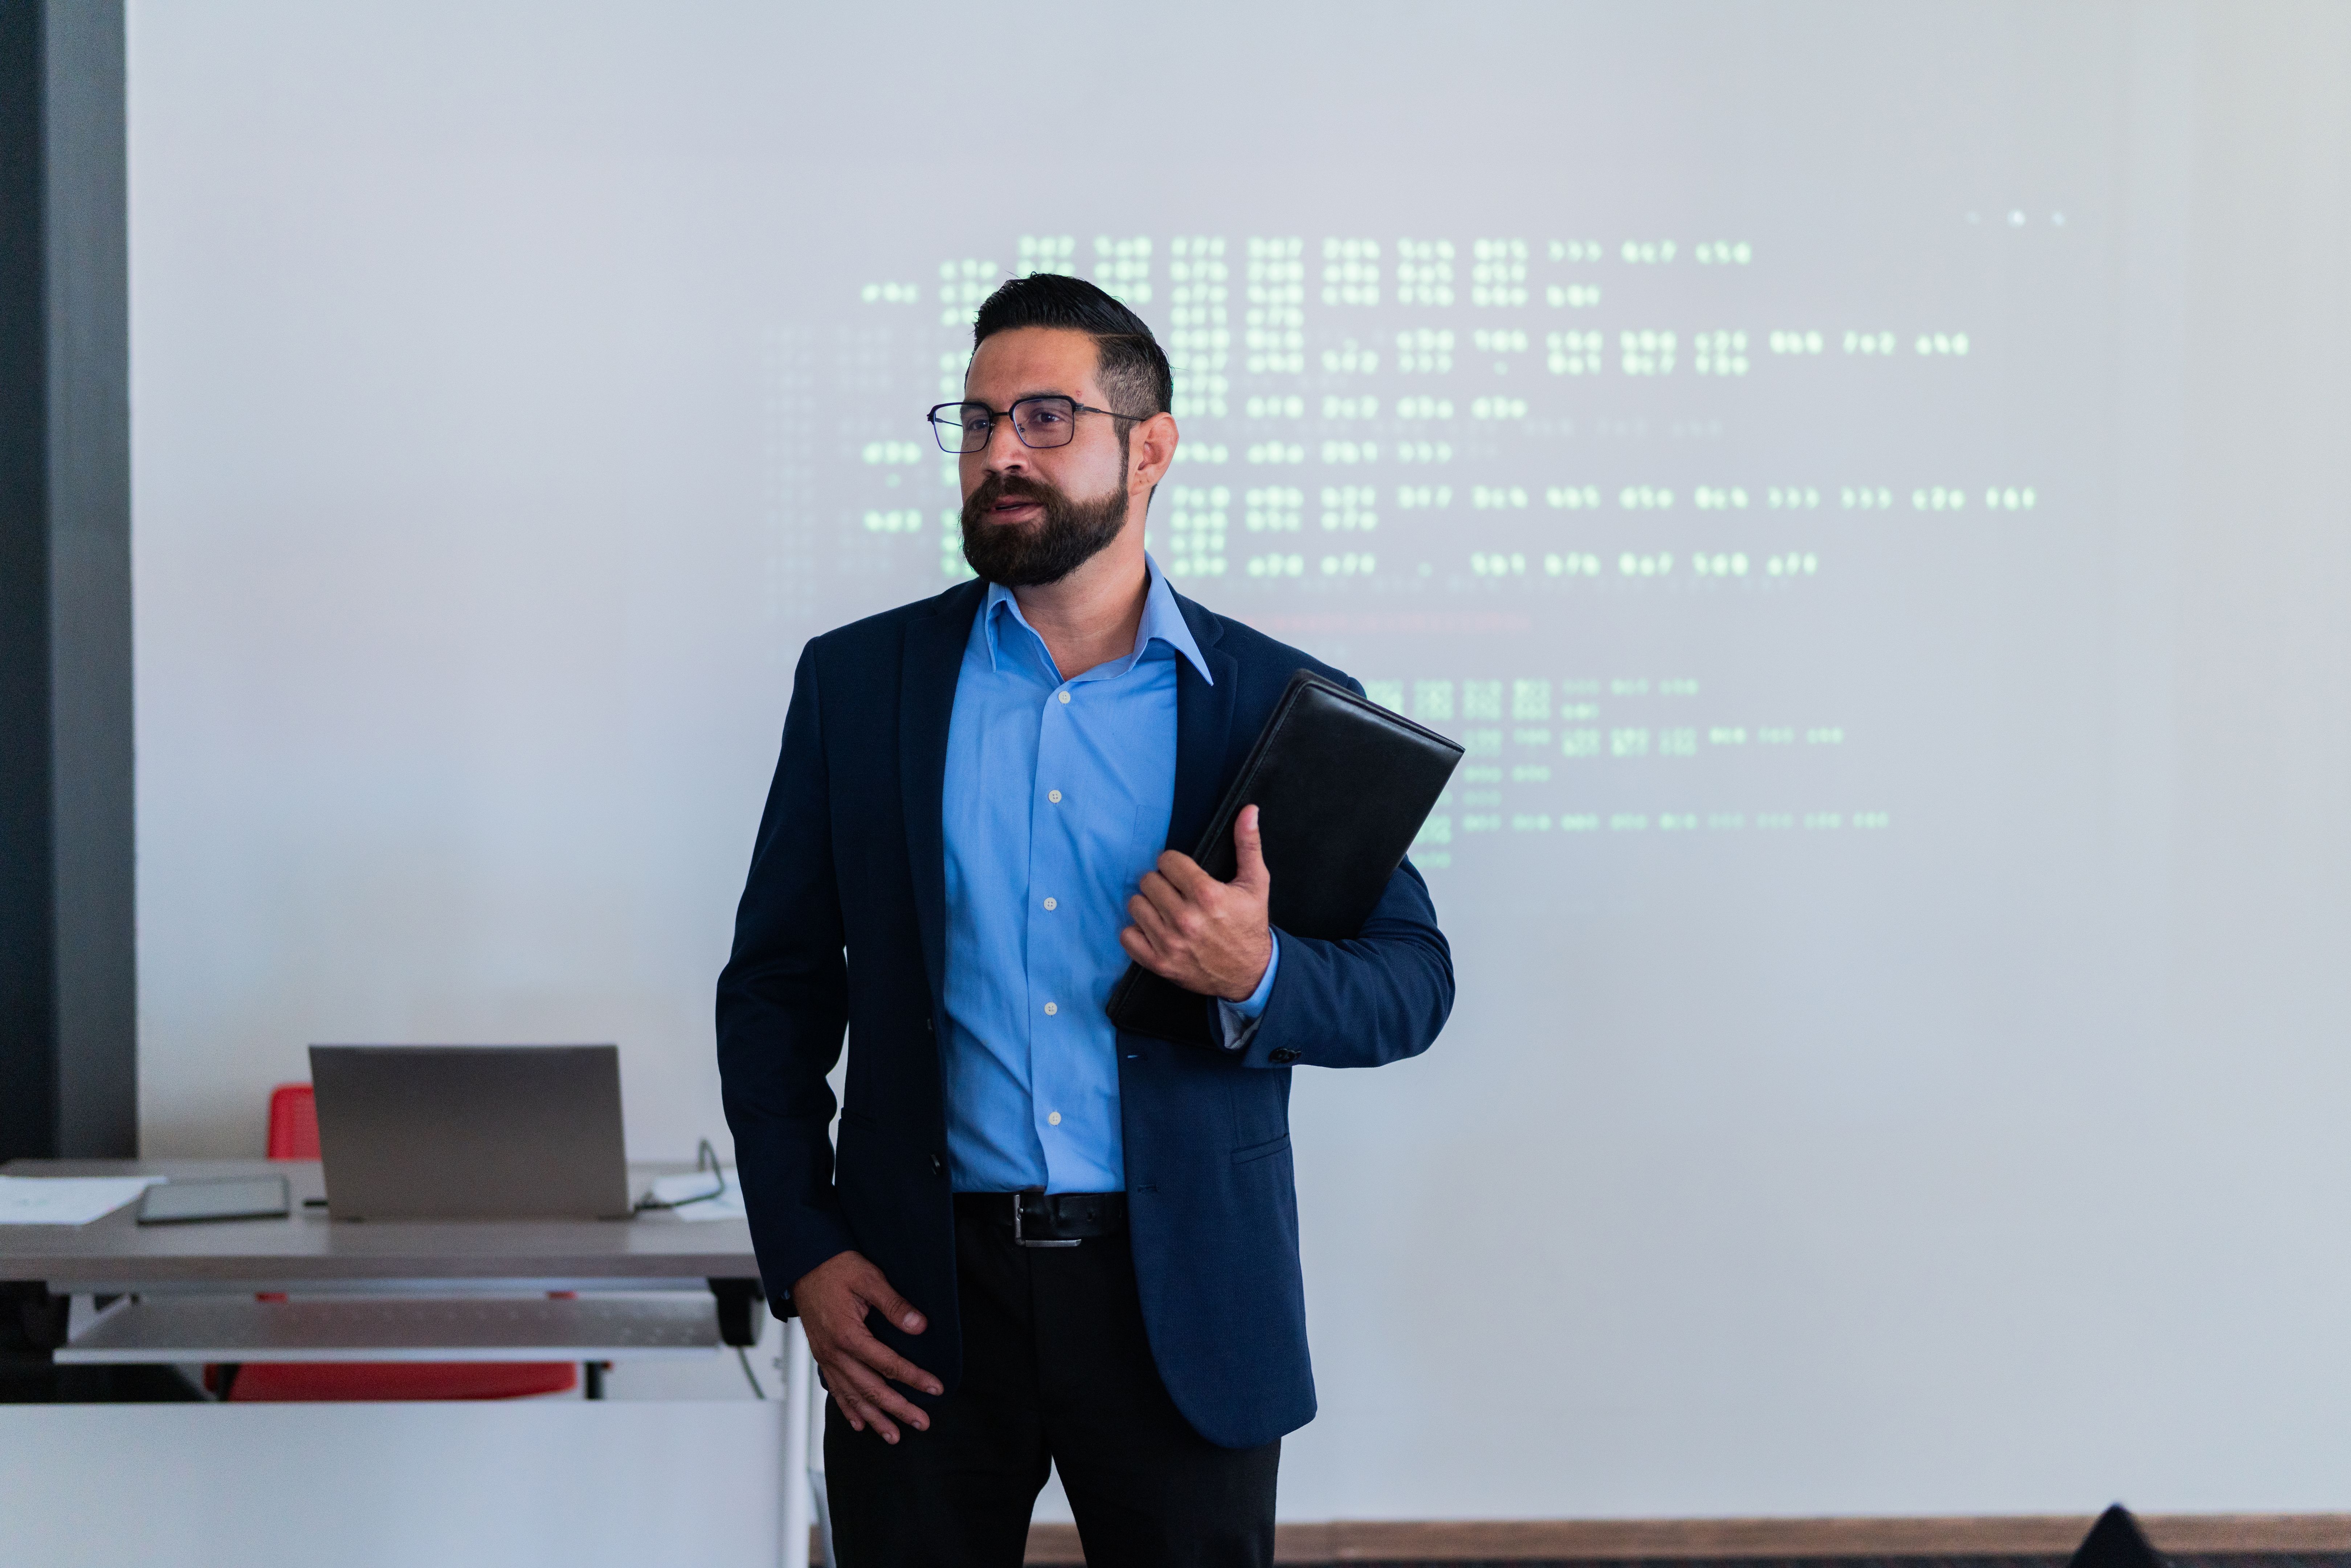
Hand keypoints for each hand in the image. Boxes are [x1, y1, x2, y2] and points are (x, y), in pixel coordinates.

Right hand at [792, 1249, 940, 1442]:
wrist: (803, 1264)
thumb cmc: (836, 1268)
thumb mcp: (869, 1279)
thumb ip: (894, 1305)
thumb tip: (919, 1326)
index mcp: (848, 1335)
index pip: (888, 1364)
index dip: (914, 1378)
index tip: (935, 1388)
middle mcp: (834, 1352)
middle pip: (870, 1388)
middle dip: (898, 1408)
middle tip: (921, 1422)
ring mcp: (826, 1357)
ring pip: (852, 1396)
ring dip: (874, 1418)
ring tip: (893, 1435)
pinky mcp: (821, 1356)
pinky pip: (835, 1388)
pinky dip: (847, 1408)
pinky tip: (859, 1422)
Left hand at [1120, 804, 1273, 1001]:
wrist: (1250, 973)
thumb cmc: (1250, 924)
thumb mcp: (1256, 883)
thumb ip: (1248, 844)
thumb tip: (1249, 810)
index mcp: (1208, 895)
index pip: (1167, 861)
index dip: (1174, 864)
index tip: (1182, 873)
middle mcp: (1186, 919)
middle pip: (1148, 881)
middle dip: (1161, 882)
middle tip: (1174, 892)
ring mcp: (1170, 943)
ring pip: (1135, 905)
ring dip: (1148, 905)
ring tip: (1165, 909)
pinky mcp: (1160, 963)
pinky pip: (1127, 936)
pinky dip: (1137, 931)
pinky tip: (1154, 928)